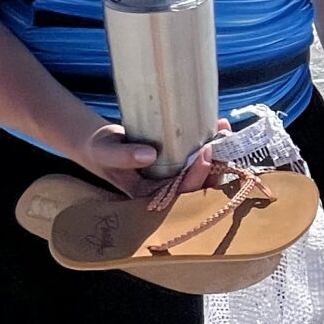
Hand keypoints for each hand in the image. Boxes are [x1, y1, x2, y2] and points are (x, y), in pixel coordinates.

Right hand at [75, 120, 229, 200]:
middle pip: (199, 188)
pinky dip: (213, 145)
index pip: (179, 194)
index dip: (196, 177)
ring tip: (223, 128)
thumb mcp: (105, 152)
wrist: (100, 145)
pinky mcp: (180, 165)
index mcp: (150, 196)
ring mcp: (175, 178)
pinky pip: (202, 160)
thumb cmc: (100, 151)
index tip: (204, 154)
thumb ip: (123, 156)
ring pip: (205, 175)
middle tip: (221, 140)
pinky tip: (219, 126)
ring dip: (219, 154)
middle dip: (215, 167)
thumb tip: (149, 155)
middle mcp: (167, 191)